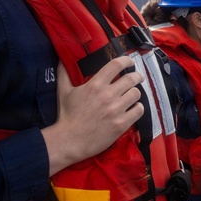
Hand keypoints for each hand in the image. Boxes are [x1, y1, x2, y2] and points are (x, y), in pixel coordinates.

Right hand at [42, 56, 144, 175]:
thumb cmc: (67, 116)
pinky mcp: (121, 124)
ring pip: (136, 94)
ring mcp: (116, 110)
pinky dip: (138, 108)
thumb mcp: (63, 92)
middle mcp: (108, 95)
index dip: (126, 61)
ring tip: (132, 95)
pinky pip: (139, 110)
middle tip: (137, 78)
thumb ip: (64, 74)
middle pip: (131, 79)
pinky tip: (133, 109)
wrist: (70, 141)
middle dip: (136, 76)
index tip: (130, 62)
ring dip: (135, 93)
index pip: (116, 65)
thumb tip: (61, 59)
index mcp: (95, 85)